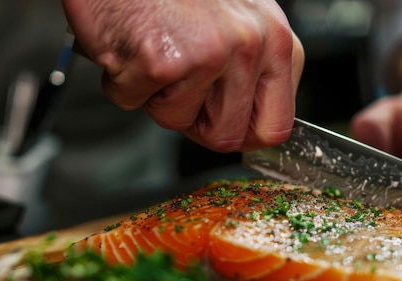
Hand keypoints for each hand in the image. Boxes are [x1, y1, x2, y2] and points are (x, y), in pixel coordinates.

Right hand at [62, 0, 303, 151]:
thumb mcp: (237, 24)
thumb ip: (251, 73)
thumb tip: (249, 126)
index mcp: (277, 40)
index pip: (275, 126)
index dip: (240, 132)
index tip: (220, 120)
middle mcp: (252, 44)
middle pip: (227, 136)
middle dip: (193, 118)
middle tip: (177, 79)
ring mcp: (210, 52)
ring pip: (179, 122)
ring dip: (157, 98)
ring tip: (155, 53)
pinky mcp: (164, 59)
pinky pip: (136, 103)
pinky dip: (123, 83)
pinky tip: (131, 47)